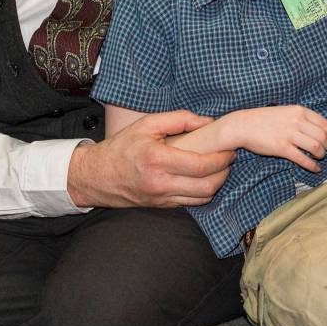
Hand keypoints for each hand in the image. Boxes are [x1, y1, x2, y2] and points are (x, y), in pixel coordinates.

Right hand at [67, 110, 232, 207]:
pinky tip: (204, 179)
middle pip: (207, 186)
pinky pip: (191, 203)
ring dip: (217, 184)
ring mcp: (161, 198)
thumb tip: (208, 122)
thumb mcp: (147, 124)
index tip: (229, 149)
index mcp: (157, 160)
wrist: (96, 176)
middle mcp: (161, 183)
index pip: (200, 165)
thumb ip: (179, 119)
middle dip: (224, 173)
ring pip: (202, 198)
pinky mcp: (161, 206)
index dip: (221, 158)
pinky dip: (203, 193)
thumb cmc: (122, 147)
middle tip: (229, 159)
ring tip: (219, 168)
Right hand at [220, 105, 326, 172]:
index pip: (326, 124)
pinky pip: (302, 159)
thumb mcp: (287, 111)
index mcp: (300, 111)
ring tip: (319, 158)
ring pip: (316, 147)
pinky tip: (315, 168)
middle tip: (325, 151)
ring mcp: (289, 134)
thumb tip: (321, 131)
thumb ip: (303, 118)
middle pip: (323, 137)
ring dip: (321, 155)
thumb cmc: (266, 119)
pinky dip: (312, 165)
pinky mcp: (281, 148)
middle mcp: (297, 121)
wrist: (244, 125)